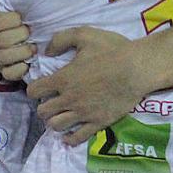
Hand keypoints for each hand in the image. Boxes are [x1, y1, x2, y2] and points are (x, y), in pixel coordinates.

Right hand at [0, 11, 32, 80]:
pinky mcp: (2, 72)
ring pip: (2, 58)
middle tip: (29, 32)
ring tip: (32, 47)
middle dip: (20, 36)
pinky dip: (20, 69)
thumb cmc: (26, 17)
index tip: (21, 18)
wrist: (33, 34)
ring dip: (22, 52)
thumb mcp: (19, 6)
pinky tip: (28, 62)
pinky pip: (8, 74)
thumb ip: (17, 1)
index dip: (12, 20)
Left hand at [27, 28, 144, 144]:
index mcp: (63, 79)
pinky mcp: (98, 122)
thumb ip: (61, 40)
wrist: (137, 68)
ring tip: (61, 116)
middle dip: (44, 107)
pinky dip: (69, 138)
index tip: (41, 87)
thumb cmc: (112, 50)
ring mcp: (83, 113)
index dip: (35, 89)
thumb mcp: (84, 34)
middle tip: (52, 102)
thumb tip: (47, 52)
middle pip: (43, 112)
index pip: (35, 91)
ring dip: (54, 121)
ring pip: (56, 126)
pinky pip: (77, 137)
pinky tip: (69, 134)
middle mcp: (69, 99)